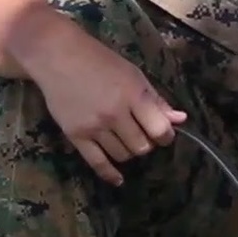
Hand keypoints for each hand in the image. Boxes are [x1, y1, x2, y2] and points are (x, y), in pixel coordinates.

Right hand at [15, 16, 186, 185]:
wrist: (57, 56)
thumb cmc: (100, 61)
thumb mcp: (134, 74)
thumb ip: (156, 100)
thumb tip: (180, 120)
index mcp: (134, 96)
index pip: (160, 130)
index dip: (166, 136)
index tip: (164, 134)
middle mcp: (115, 114)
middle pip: (142, 147)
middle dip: (146, 143)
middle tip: (141, 134)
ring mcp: (94, 127)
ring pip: (122, 156)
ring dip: (128, 152)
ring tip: (124, 139)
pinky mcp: (75, 135)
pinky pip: (97, 163)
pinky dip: (110, 174)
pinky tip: (118, 179)